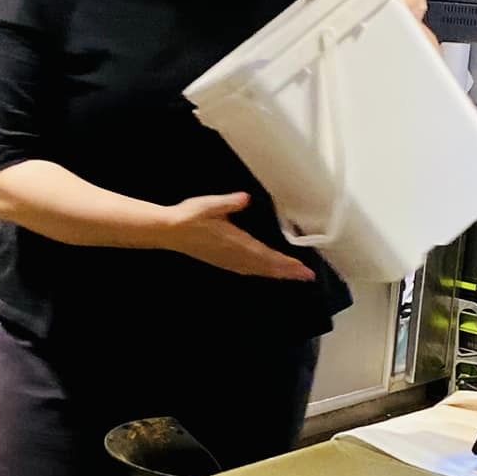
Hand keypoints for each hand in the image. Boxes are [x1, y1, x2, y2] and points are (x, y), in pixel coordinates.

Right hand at [164, 191, 316, 282]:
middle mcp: (234, 254)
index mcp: (234, 241)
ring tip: (295, 276)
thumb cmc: (189, 215)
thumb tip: (246, 198)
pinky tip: (268, 272)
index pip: (265, 254)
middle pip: (266, 266)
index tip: (302, 268)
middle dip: (287, 271)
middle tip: (307, 276)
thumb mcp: (209, 205)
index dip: (284, 262)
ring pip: (258, 270)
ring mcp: (228, 260)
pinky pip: (247, 270)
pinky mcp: (222, 261)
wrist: (169, 231)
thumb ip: (228, 203)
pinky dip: (262, 272)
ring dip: (277, 273)